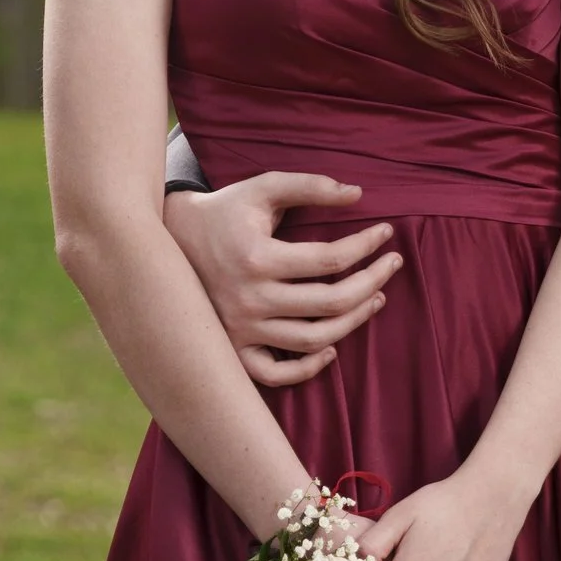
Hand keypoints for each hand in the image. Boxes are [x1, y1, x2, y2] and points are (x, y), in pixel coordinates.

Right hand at [166, 172, 402, 385]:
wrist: (169, 243)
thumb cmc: (225, 212)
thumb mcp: (262, 188)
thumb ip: (309, 185)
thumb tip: (357, 194)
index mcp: (257, 258)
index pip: (330, 259)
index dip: (366, 246)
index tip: (386, 234)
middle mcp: (249, 299)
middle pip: (330, 304)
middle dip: (372, 282)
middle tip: (392, 266)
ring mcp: (241, 329)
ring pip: (314, 340)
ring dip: (354, 322)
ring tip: (374, 298)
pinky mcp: (234, 349)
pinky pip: (276, 374)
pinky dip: (308, 368)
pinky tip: (332, 348)